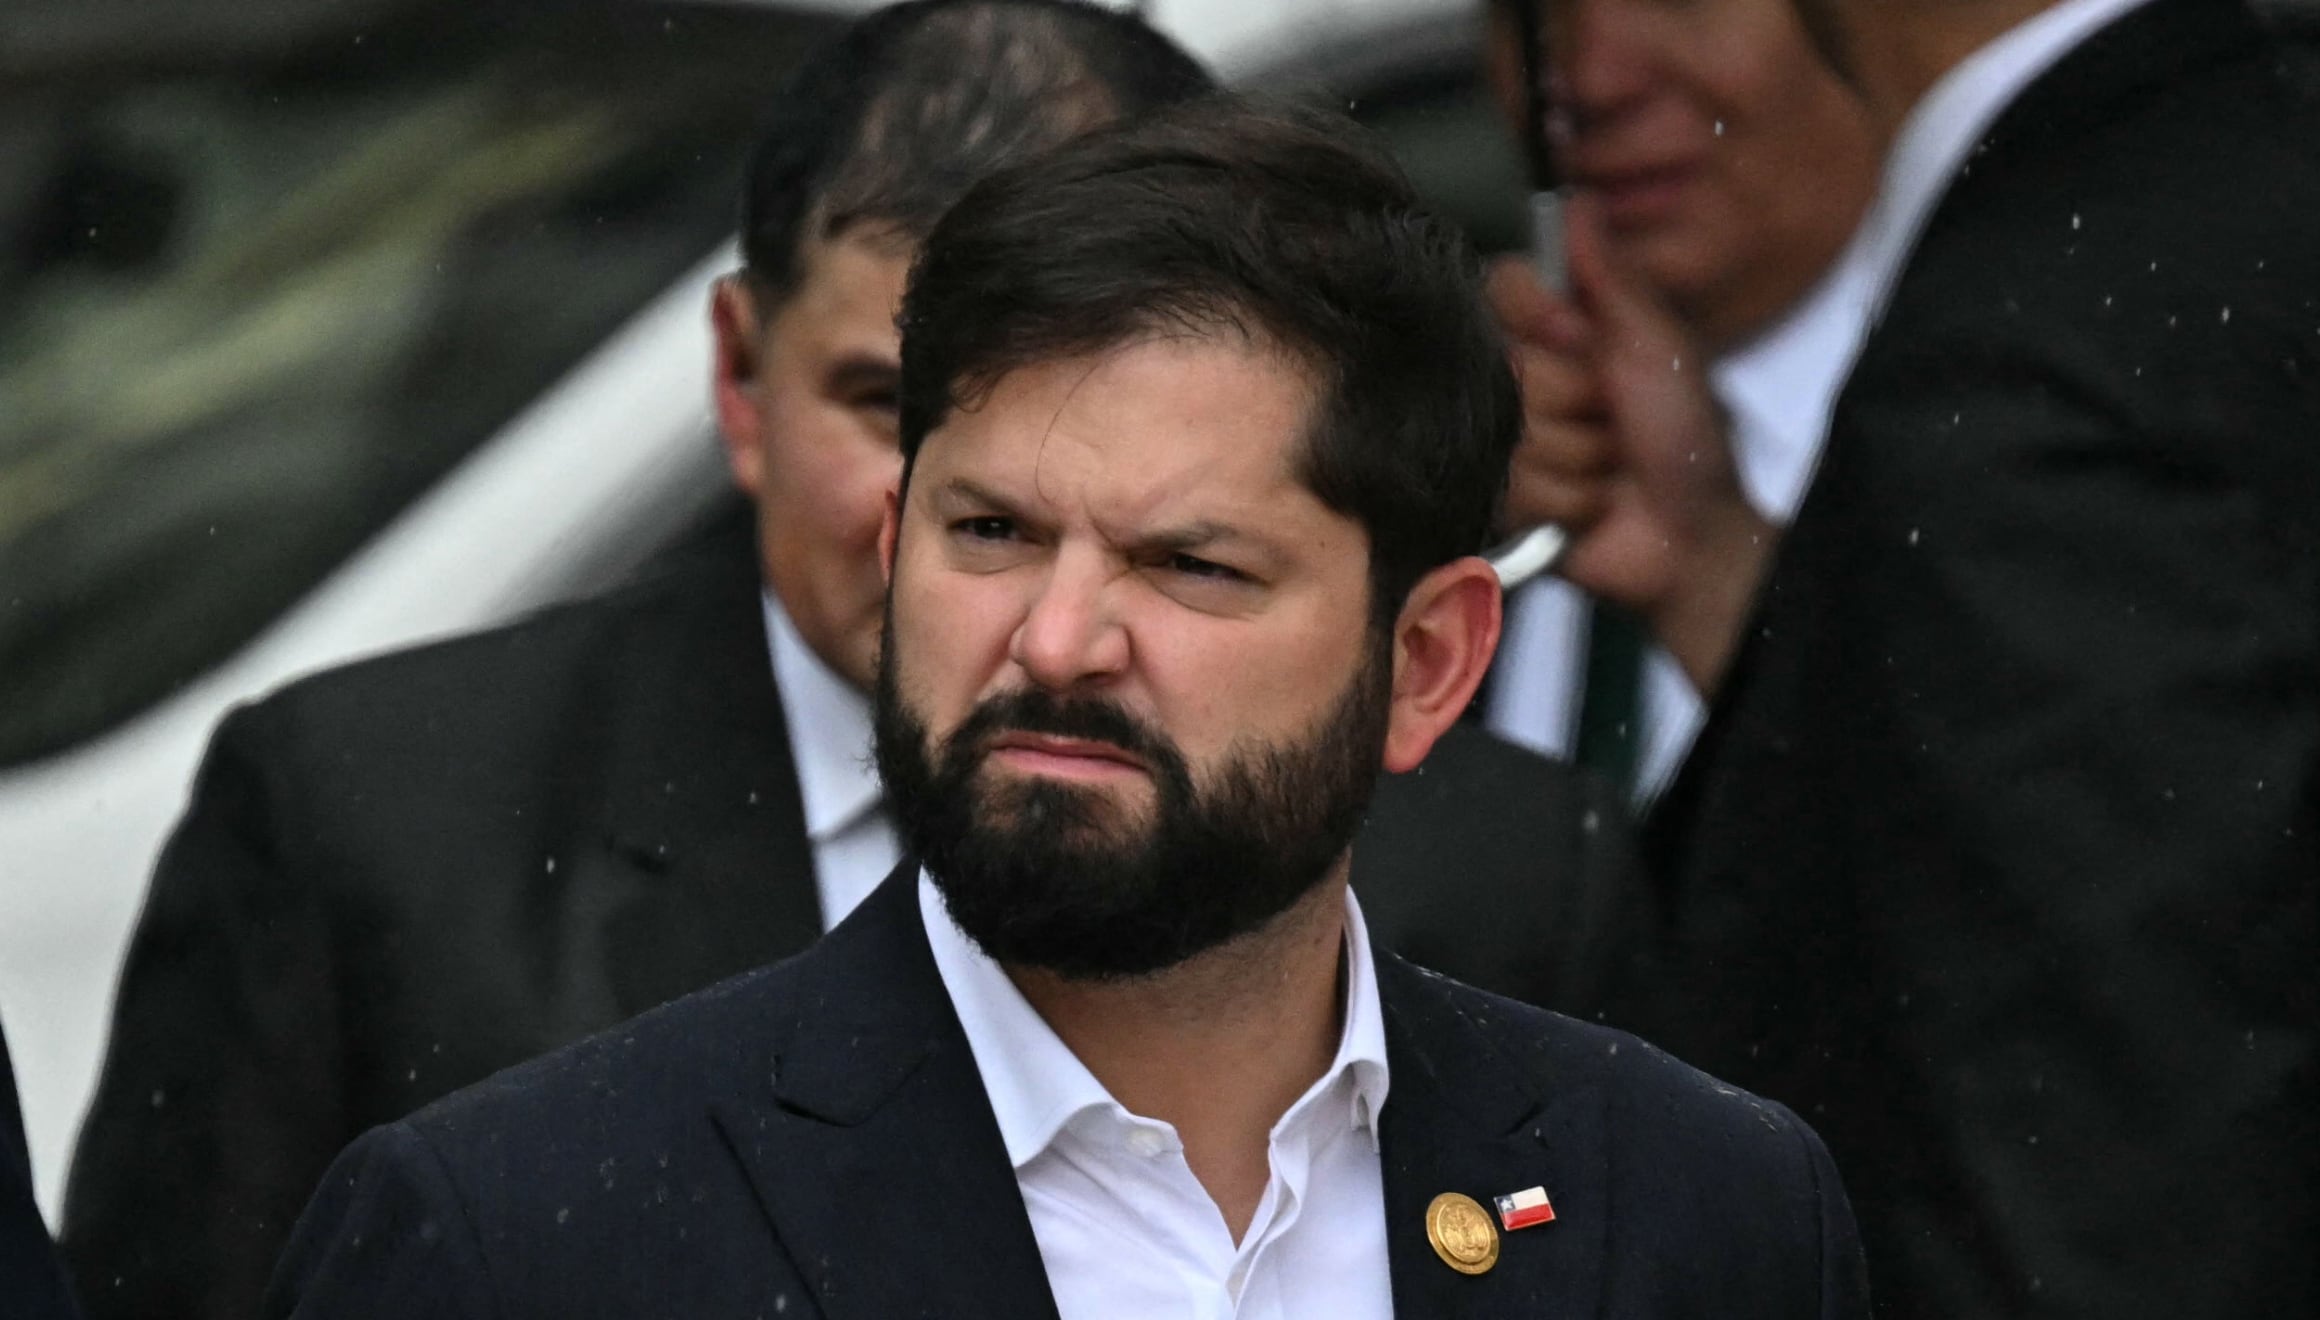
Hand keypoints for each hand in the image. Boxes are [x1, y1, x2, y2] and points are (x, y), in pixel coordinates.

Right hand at [1489, 195, 1776, 693]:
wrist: (1692, 536)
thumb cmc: (1686, 436)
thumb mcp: (1658, 345)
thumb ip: (1611, 277)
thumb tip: (1577, 199)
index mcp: (1559, 332)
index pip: (1500, 291)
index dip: (1538, 319)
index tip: (1581, 340)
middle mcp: (1523, 378)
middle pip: (1505, 365)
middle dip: (1573, 400)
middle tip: (1615, 419)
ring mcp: (1507, 439)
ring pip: (1509, 430)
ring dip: (1577, 457)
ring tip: (1612, 470)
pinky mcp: (1500, 497)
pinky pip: (1510, 485)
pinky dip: (1565, 501)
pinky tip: (1592, 509)